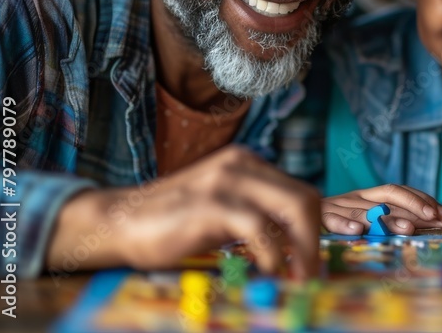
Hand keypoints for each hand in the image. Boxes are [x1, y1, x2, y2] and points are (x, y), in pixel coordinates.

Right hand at [46, 146, 323, 277]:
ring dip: (303, 249)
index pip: (302, 192)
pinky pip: (259, 227)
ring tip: (298, 276)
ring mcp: (227, 181)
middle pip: (305, 198)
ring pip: (293, 208)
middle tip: (311, 273)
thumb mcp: (223, 211)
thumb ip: (257, 216)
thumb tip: (295, 245)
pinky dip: (273, 253)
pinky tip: (269, 269)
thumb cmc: (171, 223)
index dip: (321, 226)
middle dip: (317, 239)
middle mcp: (242, 165)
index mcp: (248, 164)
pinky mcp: (211, 203)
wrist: (118, 221)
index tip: (323, 257)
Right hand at [321, 184, 441, 234]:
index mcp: (368, 195)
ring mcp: (338, 206)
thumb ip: (393, 220)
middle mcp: (356, 197)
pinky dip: (345, 224)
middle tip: (436, 219)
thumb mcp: (366, 218)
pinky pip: (333, 220)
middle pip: (389, 196)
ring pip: (366, 210)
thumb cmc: (337, 222)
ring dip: (389, 218)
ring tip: (408, 228)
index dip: (422, 200)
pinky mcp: (320, 219)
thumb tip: (433, 223)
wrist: (294, 218)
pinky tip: (358, 232)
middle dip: (416, 206)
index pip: (400, 191)